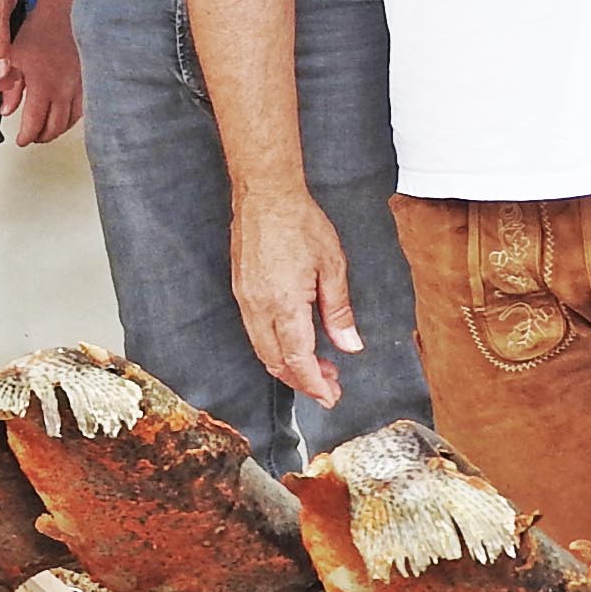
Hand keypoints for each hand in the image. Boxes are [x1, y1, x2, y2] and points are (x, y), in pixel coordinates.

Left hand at [0, 0, 83, 147]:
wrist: (57, 13)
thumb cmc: (35, 31)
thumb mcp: (13, 59)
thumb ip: (9, 89)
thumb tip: (6, 109)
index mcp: (43, 85)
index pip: (35, 123)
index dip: (26, 136)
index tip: (21, 140)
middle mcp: (63, 88)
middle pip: (55, 126)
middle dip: (41, 137)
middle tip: (31, 138)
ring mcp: (77, 84)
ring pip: (70, 120)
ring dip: (57, 130)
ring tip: (46, 131)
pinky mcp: (85, 79)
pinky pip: (82, 107)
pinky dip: (72, 117)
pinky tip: (64, 116)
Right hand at [230, 186, 360, 407]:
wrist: (265, 193)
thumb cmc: (299, 222)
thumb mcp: (332, 266)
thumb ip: (339, 311)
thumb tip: (350, 346)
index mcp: (284, 305)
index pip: (298, 361)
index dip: (315, 385)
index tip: (331, 397)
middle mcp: (259, 308)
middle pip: (277, 363)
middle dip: (303, 381)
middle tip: (330, 386)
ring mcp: (245, 300)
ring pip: (263, 350)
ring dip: (288, 366)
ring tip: (317, 366)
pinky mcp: (240, 290)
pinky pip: (255, 332)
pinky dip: (274, 347)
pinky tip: (294, 341)